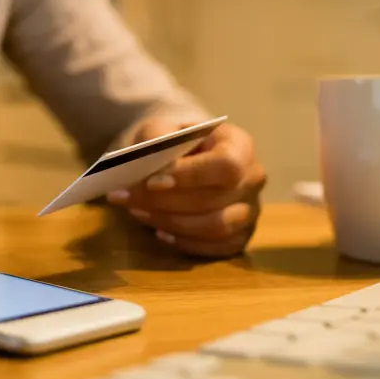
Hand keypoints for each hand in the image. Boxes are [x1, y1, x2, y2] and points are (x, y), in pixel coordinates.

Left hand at [106, 119, 265, 256]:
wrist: (184, 160)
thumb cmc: (174, 144)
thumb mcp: (161, 130)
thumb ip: (156, 140)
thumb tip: (149, 169)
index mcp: (240, 146)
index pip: (225, 165)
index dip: (190, 177)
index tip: (152, 182)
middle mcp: (253, 179)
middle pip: (215, 199)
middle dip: (165, 202)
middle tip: (126, 199)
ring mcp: (250, 210)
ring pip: (215, 226)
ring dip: (170, 222)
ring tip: (137, 212)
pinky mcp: (241, 236)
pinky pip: (216, 248)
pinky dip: (185, 243)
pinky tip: (159, 232)